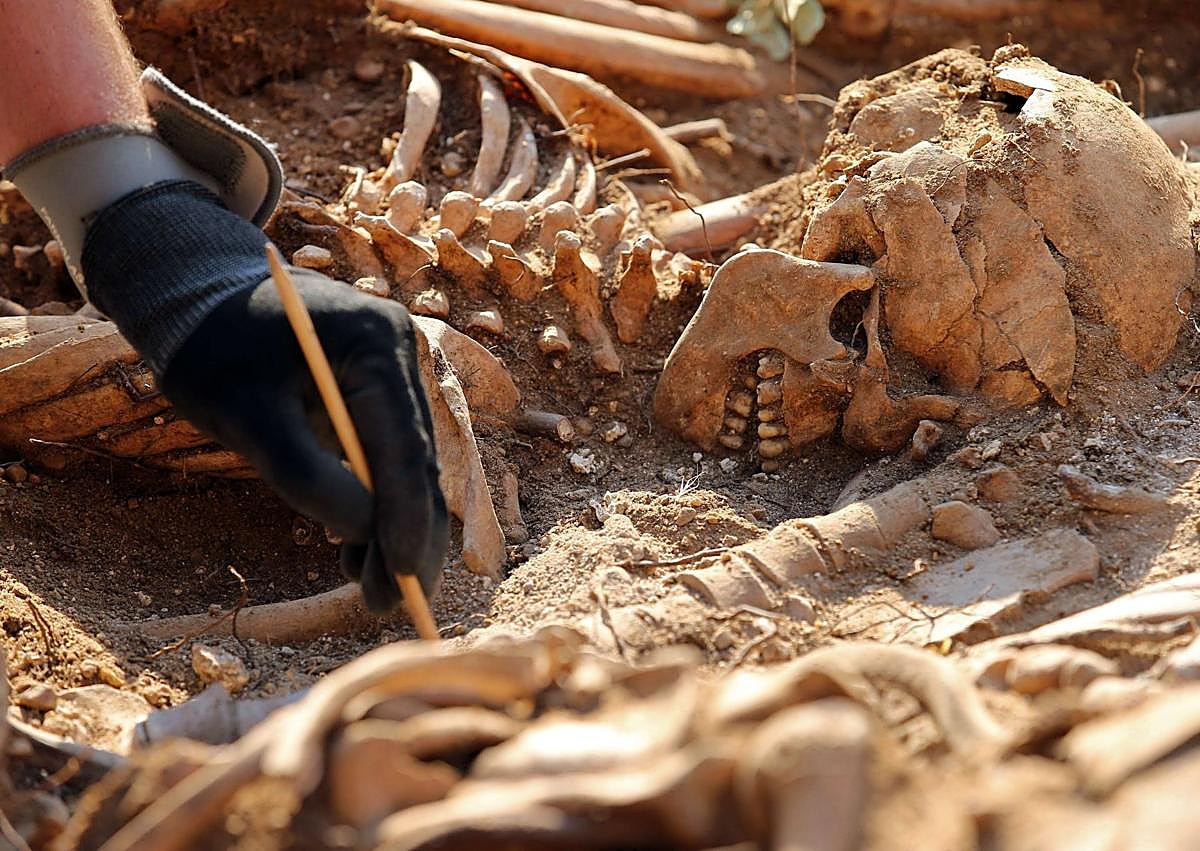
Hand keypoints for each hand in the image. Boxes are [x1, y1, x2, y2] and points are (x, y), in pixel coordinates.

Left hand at [81, 181, 447, 612]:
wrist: (199, 293)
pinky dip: (375, 505)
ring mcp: (394, 374)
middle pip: (417, 463)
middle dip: (407, 538)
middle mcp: (400, 355)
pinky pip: (387, 457)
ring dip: (393, 531)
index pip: (405, 448)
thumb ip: (304, 474)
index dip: (407, 521)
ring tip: (372, 593)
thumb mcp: (244, 414)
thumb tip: (363, 536)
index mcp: (376, 344)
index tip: (402, 580)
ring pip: (407, 467)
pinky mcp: (378, 393)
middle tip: (390, 604)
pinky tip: (355, 552)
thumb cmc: (212, 346)